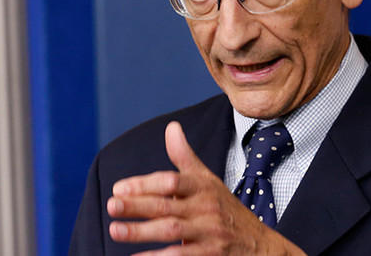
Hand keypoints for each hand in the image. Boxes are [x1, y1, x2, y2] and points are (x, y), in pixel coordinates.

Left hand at [107, 121, 305, 254]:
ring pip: (172, 231)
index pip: (172, 181)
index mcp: (204, 187)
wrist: (260, 245)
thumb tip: (171, 127)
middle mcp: (207, 208)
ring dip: (141, 232)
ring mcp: (209, 233)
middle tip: (111, 205)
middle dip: (137, 205)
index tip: (118, 187)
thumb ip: (185, 157)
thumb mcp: (208, 181)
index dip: (145, 184)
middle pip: (168, 206)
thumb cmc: (226, 209)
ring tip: (115, 230)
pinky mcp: (211, 255)